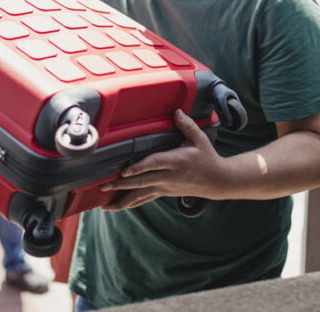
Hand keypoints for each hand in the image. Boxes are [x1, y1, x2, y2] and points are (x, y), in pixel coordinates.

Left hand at [99, 109, 225, 210]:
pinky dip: (130, 203)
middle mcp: (168, 176)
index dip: (139, 168)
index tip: (124, 172)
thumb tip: (176, 112)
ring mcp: (165, 187)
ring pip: (141, 195)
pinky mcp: (163, 193)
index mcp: (176, 161)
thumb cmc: (207, 158)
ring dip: (122, 200)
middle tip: (103, 186)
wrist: (216, 181)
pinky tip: (116, 207)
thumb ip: (187, 126)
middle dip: (122, 185)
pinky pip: (145, 199)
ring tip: (104, 205)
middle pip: (142, 182)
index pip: (155, 164)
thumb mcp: (200, 139)